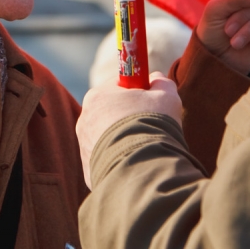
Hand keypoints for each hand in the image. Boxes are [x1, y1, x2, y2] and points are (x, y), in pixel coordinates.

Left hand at [77, 71, 180, 187]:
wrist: (141, 168)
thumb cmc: (152, 125)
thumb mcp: (165, 95)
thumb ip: (161, 82)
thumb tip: (157, 79)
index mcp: (98, 95)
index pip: (119, 85)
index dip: (139, 91)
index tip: (152, 101)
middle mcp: (85, 119)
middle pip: (112, 111)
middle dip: (131, 117)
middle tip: (152, 126)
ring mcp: (84, 146)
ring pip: (109, 137)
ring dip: (125, 139)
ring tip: (145, 147)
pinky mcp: (89, 170)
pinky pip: (108, 159)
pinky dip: (121, 160)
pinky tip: (136, 163)